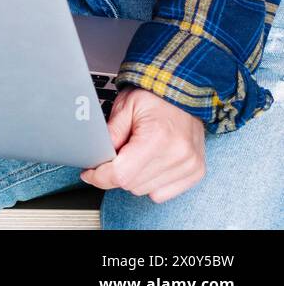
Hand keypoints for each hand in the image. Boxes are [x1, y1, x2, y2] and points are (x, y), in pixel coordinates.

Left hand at [80, 87, 206, 201]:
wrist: (182, 92)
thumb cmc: (154, 96)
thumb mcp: (124, 107)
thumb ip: (111, 133)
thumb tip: (97, 157)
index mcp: (157, 138)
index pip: (121, 174)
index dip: (100, 176)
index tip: (89, 173)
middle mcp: (177, 155)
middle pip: (132, 184)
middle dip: (116, 173)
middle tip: (114, 155)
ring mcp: (189, 166)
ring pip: (145, 191)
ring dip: (133, 178)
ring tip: (135, 154)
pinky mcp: (195, 172)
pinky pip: (162, 193)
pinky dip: (150, 183)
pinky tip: (149, 163)